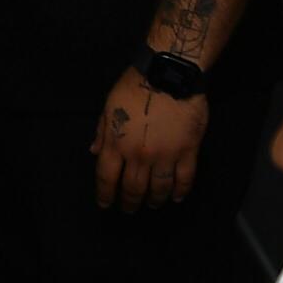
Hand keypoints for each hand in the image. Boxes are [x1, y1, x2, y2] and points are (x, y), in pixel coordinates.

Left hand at [95, 70, 208, 212]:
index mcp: (116, 142)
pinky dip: (180, 191)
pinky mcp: (188, 151)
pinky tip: (176, 197)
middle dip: (129, 202)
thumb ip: (102, 131)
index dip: (105, 194)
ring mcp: (164, 155)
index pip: (106, 177)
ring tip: (153, 205)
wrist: (169, 73)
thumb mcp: (109, 106)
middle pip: (132, 188)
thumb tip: (94, 152)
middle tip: (129, 210)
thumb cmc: (134, 86)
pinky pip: (184, 179)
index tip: (106, 204)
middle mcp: (138, 154)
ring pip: (159, 188)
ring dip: (154, 200)